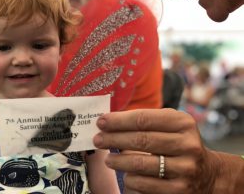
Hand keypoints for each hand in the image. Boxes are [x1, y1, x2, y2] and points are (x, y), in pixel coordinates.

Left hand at [93, 108, 218, 193]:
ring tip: (108, 159)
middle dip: (114, 139)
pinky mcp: (180, 190)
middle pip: (141, 140)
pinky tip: (126, 175)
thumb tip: (111, 121)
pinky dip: (132, 179)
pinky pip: (147, 184)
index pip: (143, 119)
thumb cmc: (179, 142)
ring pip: (142, 164)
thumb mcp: (171, 125)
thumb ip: (146, 121)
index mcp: (183, 122)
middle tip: (98, 139)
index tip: (101, 121)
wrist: (208, 174)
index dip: (119, 120)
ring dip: (119, 161)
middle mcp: (187, 144)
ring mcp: (185, 168)